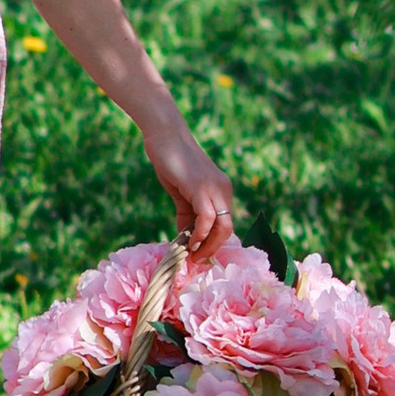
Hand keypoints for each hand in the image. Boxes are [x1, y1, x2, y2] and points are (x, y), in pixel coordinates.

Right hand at [145, 119, 235, 261]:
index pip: (225, 225)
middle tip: (195, 259)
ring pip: (223, 227)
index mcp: (222, 191)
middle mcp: (224, 190)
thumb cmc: (172, 162)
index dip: (214, 243)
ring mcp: (215, 189)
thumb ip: (187, 214)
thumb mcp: (182, 193)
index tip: (198, 255)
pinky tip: (188, 240)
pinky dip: (200, 234)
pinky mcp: (201, 188)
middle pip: (228, 230)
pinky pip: (208, 219)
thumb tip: (187, 239)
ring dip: (207, 246)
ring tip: (191, 253)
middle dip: (212, 249)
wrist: (165, 136)